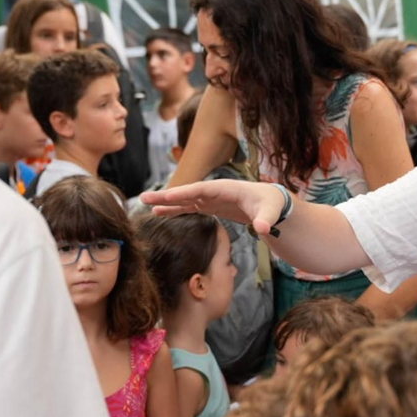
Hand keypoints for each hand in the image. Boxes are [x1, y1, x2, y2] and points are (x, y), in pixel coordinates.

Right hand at [142, 180, 285, 236]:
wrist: (273, 204)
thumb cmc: (272, 205)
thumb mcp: (271, 212)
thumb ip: (266, 219)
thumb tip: (263, 229)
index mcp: (226, 188)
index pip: (201, 190)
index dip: (183, 193)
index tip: (166, 196)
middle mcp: (215, 191)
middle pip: (187, 192)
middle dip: (167, 195)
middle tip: (143, 198)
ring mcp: (211, 198)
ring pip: (184, 199)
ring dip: (166, 203)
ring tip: (146, 206)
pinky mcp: (211, 206)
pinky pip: (188, 207)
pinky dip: (174, 209)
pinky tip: (160, 214)